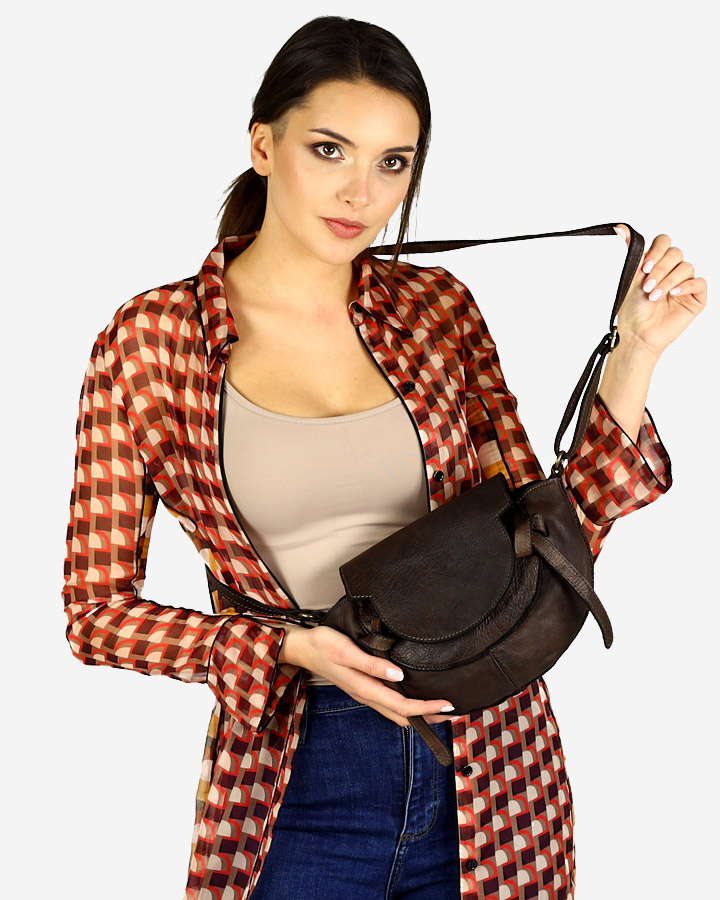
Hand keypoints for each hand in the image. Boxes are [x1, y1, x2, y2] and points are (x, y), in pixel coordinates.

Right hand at [285, 624, 457, 726]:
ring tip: (440, 710)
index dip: (426, 708)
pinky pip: (390, 705)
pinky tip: (415, 699)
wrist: (304, 648)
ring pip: (397, 712)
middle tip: (454, 712)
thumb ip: (372, 664)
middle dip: (429, 717)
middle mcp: (367, 696)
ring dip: (420, 714)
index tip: (447, 704)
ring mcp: (365, 693)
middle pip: (403, 715)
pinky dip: (407, 707)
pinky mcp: (364, 688)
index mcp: (365, 689)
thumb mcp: (347, 651)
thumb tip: (399, 675)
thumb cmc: (325, 645)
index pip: (403, 706)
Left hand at [613, 224, 706, 358]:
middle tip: (647, 286)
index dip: (656, 252)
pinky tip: (673, 293)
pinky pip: (699, 282)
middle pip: (676, 253)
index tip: (645, 268)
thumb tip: (620, 229)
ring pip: (686, 267)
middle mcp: (672, 270)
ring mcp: (685, 283)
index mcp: (657, 263)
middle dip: (660, 269)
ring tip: (655, 296)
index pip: (664, 242)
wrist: (638, 333)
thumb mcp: (631, 276)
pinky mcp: (696, 297)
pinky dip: (686, 285)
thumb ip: (631, 252)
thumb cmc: (633, 309)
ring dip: (668, 280)